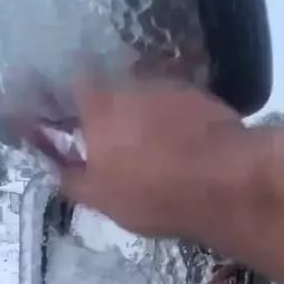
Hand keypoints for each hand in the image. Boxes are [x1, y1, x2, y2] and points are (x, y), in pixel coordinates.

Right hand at [60, 77, 246, 240]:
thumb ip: (73, 180)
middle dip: (116, 113)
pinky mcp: (205, 98)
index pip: (77, 83)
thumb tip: (58, 170)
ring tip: (158, 150)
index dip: (75, 97)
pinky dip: (179, 124)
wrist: (224, 182)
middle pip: (116, 91)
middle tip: (121, 144)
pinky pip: (181, 108)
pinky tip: (187, 149)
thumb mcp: (101, 199)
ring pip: (151, 100)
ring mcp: (172, 88)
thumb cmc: (152, 192)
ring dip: (150, 119)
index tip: (76, 114)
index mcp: (100, 107)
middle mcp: (133, 86)